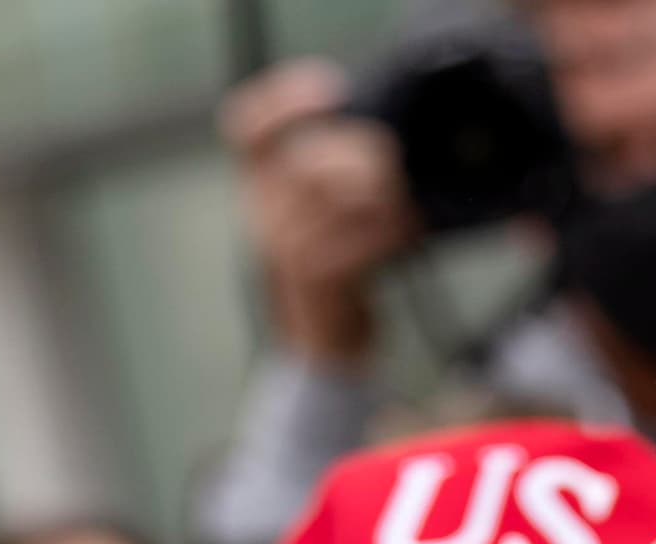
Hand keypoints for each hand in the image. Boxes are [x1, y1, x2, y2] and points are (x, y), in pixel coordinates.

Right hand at [224, 58, 413, 367]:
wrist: (324, 342)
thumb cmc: (336, 264)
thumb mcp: (325, 210)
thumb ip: (336, 170)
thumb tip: (383, 136)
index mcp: (260, 185)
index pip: (247, 128)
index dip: (283, 101)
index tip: (333, 89)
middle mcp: (262, 211)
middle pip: (306, 159)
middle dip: (358, 154)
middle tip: (394, 163)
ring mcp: (284, 246)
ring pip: (329, 199)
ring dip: (380, 196)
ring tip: (406, 204)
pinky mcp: (314, 278)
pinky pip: (351, 243)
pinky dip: (387, 234)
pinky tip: (408, 233)